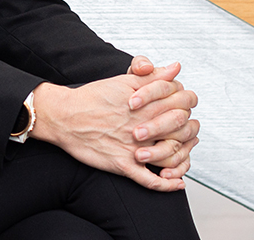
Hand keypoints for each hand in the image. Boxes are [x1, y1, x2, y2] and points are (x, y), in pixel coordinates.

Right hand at [30, 71, 196, 191]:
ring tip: (184, 155)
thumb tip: (175, 68)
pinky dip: (167, 185)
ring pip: (170, 156)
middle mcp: (142, 126)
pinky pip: (150, 180)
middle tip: (188, 131)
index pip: (181, 106)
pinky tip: (176, 182)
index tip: (185, 110)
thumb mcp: (124, 81)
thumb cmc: (91, 98)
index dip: (188, 108)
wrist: (64, 116)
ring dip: (182, 158)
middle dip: (188, 131)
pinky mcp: (122, 165)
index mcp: (145, 104)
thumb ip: (153, 76)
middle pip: (180, 130)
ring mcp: (133, 147)